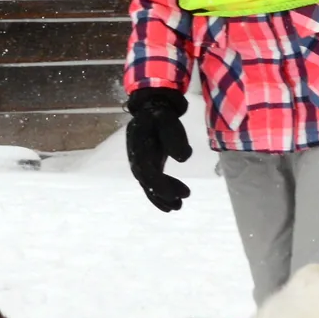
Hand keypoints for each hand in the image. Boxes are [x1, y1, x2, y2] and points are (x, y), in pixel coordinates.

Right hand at [124, 87, 193, 212]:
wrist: (151, 111)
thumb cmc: (160, 116)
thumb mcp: (168, 120)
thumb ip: (174, 137)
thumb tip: (182, 158)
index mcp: (138, 146)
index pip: (147, 170)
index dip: (159, 185)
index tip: (175, 195)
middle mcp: (136, 158)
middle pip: (147, 181)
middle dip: (162, 194)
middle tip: (180, 203)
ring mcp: (140, 163)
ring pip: (149, 185)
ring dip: (162, 198)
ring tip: (178, 206)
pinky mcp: (147, 166)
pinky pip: (152, 183)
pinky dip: (160, 195)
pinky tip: (172, 203)